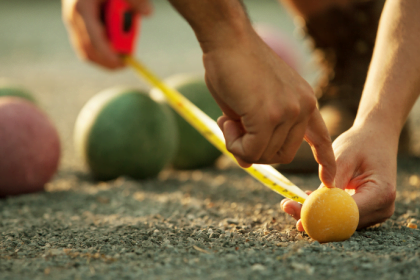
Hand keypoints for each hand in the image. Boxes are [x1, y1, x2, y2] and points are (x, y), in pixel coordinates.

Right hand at [61, 0, 151, 68]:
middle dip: (106, 61)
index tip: (121, 63)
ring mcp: (73, 23)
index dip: (107, 55)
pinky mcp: (75, 26)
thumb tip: (148, 13)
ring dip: (103, 59)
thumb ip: (135, 1)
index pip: (93, 39)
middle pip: (87, 49)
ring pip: (85, 50)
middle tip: (125, 65)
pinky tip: (115, 51)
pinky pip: (86, 45)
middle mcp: (73, 17)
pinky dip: (100, 52)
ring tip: (122, 60)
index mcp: (83, 8)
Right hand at [203, 29, 334, 186]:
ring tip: (228, 120)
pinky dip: (235, 145)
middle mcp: (303, 107)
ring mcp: (288, 112)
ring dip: (240, 145)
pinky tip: (226, 121)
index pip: (321, 137)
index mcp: (305, 101)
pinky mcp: (269, 116)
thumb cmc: (237, 67)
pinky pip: (251, 151)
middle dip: (255, 151)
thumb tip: (246, 163)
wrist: (228, 40)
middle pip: (283, 155)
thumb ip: (255, 134)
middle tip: (234, 130)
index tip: (329, 179)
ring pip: (265, 155)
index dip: (325, 160)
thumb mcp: (252, 106)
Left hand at [281, 123, 397, 229]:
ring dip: (316, 214)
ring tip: (291, 202)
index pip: (346, 215)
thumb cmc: (360, 143)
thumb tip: (311, 207)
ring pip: (340, 223)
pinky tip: (307, 198)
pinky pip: (342, 216)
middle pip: (343, 224)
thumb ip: (330, 184)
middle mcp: (382, 208)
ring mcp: (376, 212)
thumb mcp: (342, 159)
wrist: (377, 136)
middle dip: (313, 217)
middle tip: (286, 206)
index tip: (296, 214)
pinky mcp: (367, 212)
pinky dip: (324, 209)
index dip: (320, 217)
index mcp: (380, 194)